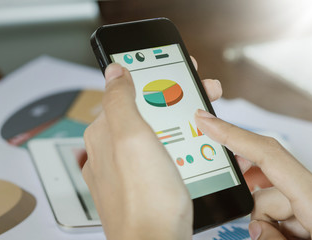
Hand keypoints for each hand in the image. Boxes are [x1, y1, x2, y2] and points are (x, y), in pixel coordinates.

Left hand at [82, 58, 221, 239]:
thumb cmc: (144, 199)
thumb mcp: (131, 138)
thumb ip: (120, 100)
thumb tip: (115, 71)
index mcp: (106, 133)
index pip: (129, 91)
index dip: (156, 75)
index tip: (179, 68)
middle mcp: (114, 150)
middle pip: (147, 111)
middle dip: (176, 97)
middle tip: (203, 91)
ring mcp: (130, 168)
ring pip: (157, 132)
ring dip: (181, 119)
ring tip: (205, 117)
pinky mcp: (146, 182)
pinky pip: (163, 154)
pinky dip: (180, 143)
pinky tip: (194, 145)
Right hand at [195, 110, 311, 239]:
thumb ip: (272, 238)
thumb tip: (257, 225)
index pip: (270, 156)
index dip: (233, 135)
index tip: (207, 121)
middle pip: (273, 188)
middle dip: (262, 213)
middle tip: (269, 238)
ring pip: (287, 197)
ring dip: (281, 221)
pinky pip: (304, 201)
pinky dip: (295, 218)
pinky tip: (304, 235)